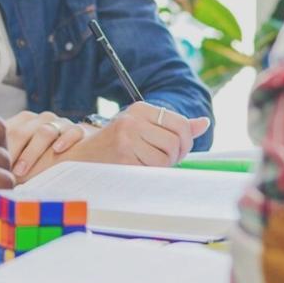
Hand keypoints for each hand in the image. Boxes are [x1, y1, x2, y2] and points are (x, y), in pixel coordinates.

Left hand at [5, 110, 85, 179]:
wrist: (82, 144)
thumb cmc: (48, 155)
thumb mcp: (29, 155)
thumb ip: (13, 162)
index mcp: (25, 122)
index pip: (8, 130)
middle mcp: (41, 121)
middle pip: (23, 131)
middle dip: (12, 152)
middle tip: (5, 172)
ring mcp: (60, 124)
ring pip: (45, 131)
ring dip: (32, 151)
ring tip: (22, 170)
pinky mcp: (79, 130)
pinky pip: (73, 131)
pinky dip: (65, 139)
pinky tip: (58, 150)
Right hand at [60, 102, 208, 167]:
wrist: (80, 158)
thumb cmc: (115, 144)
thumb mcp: (142, 127)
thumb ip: (173, 125)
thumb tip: (203, 123)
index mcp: (140, 108)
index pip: (180, 124)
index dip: (186, 142)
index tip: (178, 150)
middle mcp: (133, 119)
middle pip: (176, 142)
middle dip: (175, 157)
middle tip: (164, 161)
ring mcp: (127, 137)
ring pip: (166, 158)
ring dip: (162, 167)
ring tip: (148, 164)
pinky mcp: (123, 156)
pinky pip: (153, 170)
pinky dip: (150, 174)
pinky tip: (138, 169)